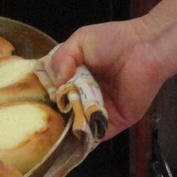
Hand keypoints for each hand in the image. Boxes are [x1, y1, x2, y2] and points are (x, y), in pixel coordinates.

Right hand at [47, 16, 169, 139]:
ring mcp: (101, 111)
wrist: (146, 48)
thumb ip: (62, 58)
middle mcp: (88, 96)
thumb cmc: (114, 41)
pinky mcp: (115, 123)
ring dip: (67, 125)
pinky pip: (96, 135)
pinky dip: (84, 136)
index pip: (57, 91)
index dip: (45, 95)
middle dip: (54, 114)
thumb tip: (56, 83)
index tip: (31, 101)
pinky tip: (71, 135)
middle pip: (65, 111)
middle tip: (39, 117)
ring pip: (78, 124)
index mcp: (78, 77)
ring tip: (52, 127)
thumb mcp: (81, 41)